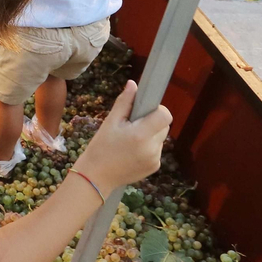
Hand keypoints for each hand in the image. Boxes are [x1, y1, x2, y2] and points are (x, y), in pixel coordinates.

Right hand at [73, 81, 170, 196]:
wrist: (96, 177)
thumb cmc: (101, 147)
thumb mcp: (110, 122)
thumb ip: (124, 102)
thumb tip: (133, 84)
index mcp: (141, 134)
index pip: (165, 116)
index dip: (157, 110)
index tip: (143, 111)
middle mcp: (152, 147)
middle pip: (164, 126)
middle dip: (152, 122)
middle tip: (133, 126)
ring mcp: (155, 159)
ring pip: (160, 138)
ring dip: (150, 135)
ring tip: (131, 140)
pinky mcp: (155, 167)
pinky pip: (157, 150)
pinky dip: (148, 147)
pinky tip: (132, 151)